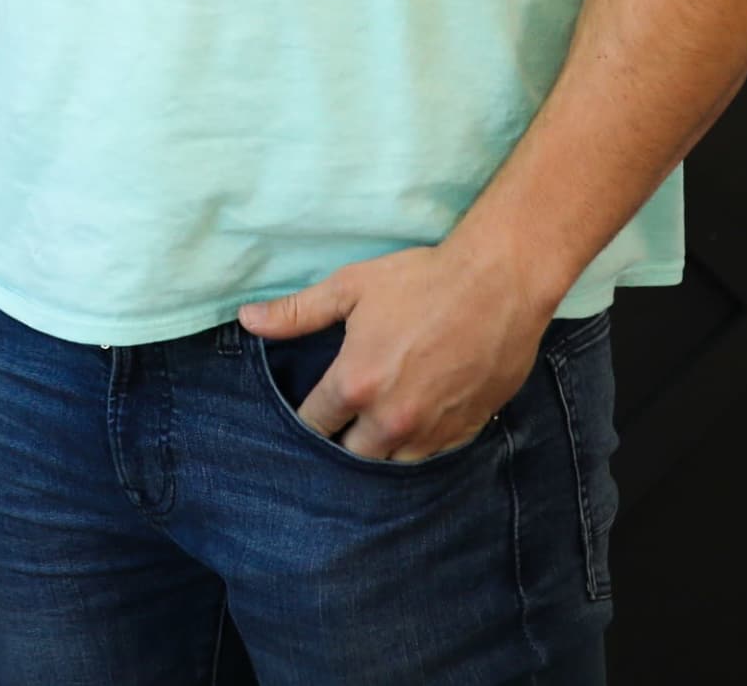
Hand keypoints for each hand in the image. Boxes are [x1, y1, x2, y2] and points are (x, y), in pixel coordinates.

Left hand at [236, 242, 552, 462]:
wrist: (499, 284)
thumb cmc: (421, 280)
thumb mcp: (350, 288)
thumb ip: (296, 312)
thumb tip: (247, 320)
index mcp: (356, 385)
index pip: (313, 425)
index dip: (305, 419)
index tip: (307, 412)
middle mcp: (391, 421)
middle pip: (349, 457)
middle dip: (340, 442)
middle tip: (341, 420)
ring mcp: (431, 432)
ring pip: (390, 465)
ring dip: (379, 450)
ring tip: (374, 428)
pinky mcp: (465, 432)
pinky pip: (431, 456)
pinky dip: (418, 446)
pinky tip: (414, 424)